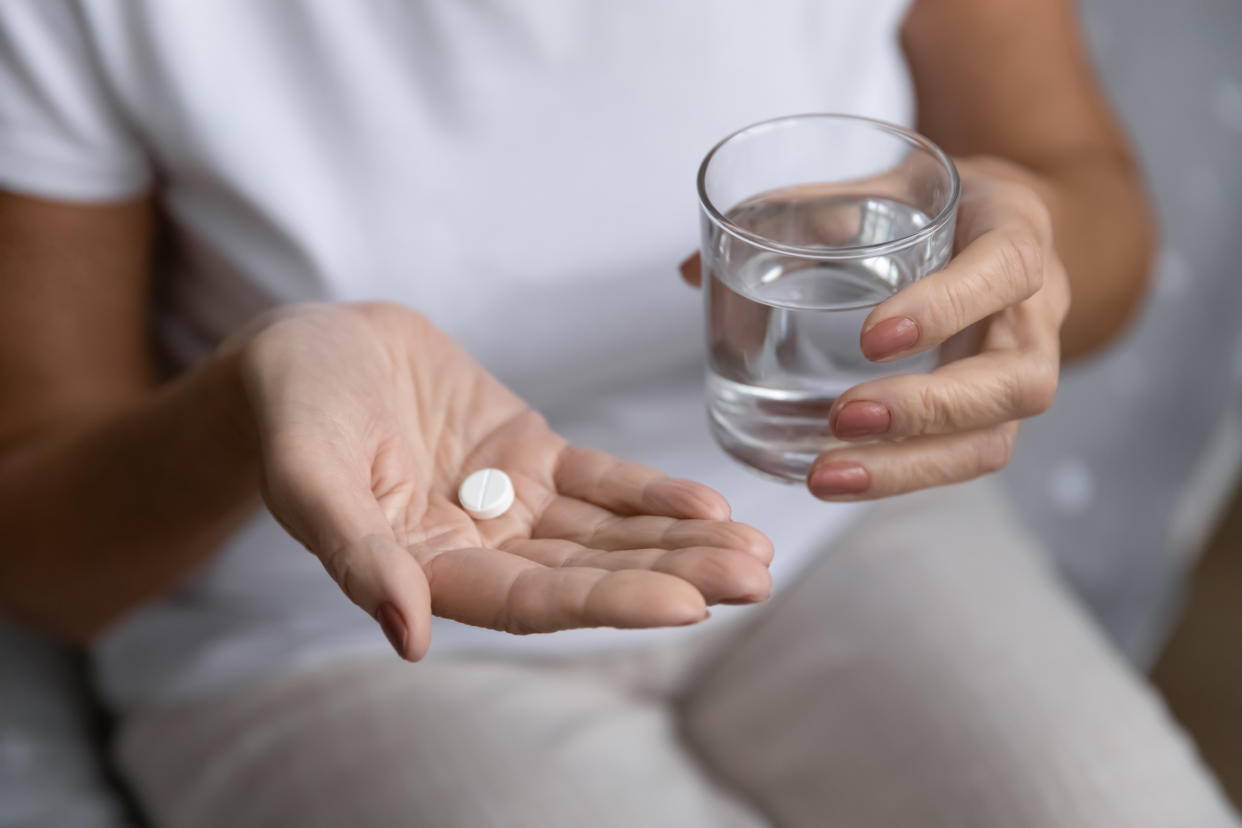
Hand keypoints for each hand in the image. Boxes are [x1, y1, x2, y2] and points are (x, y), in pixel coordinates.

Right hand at [227, 303, 772, 659]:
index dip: (607, 602)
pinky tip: (710, 504)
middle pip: (588, 574)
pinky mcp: (528, 454)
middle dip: (672, 577)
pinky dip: (651, 491)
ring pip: (606, 532)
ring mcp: (509, 502)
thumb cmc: (290, 409)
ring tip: (756, 551)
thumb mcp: (306, 474)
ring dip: (680, 541)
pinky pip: (598, 480)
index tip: (687, 605)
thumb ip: (355, 552)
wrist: (305, 347)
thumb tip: (406, 637)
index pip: (530, 600)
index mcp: (425, 569)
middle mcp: (479, 547)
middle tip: (754, 580)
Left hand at [681, 157, 1070, 499]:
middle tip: (843, 418)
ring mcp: (1021, 371)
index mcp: (1015, 233)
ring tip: (826, 476)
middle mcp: (1034, 312)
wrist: (1007, 229)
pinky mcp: (993, 414)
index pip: (1005, 271)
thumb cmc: (938, 205)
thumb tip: (692, 269)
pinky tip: (838, 481)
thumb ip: (799, 214)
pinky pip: (964, 458)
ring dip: (909, 468)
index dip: (946, 308)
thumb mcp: (883, 185)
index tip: (872, 338)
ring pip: (992, 440)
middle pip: (1014, 382)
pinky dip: (901, 477)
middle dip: (926, 411)